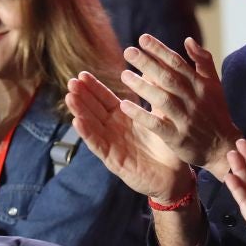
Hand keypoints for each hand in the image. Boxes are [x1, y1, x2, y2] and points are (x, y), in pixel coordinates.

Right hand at [67, 70, 193, 201]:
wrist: (175, 175)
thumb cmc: (168, 146)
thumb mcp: (161, 117)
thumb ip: (156, 96)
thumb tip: (156, 70)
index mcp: (124, 117)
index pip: (105, 99)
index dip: (93, 87)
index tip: (82, 74)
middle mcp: (114, 130)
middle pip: (94, 110)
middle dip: (82, 96)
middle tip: (71, 82)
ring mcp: (112, 145)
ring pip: (92, 126)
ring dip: (80, 112)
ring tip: (70, 97)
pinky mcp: (114, 160)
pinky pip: (98, 146)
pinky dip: (88, 134)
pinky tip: (78, 122)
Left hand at [117, 35, 241, 177]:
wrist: (223, 147)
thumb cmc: (216, 113)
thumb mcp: (214, 85)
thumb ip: (203, 61)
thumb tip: (188, 40)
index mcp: (200, 85)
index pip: (178, 63)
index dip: (160, 50)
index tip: (142, 39)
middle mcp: (194, 100)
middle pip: (168, 78)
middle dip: (148, 63)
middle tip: (128, 51)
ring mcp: (186, 119)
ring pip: (162, 100)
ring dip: (142, 87)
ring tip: (124, 75)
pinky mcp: (178, 138)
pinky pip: (157, 124)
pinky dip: (141, 115)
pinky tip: (124, 106)